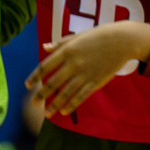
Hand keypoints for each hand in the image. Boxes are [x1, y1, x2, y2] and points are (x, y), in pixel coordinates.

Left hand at [27, 22, 149, 117]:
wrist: (122, 41)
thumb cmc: (97, 37)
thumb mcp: (76, 37)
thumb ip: (60, 44)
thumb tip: (44, 47)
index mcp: (66, 51)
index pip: (45, 67)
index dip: (35, 77)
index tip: (27, 86)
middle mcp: (74, 64)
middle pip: (53, 82)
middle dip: (42, 95)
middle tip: (34, 103)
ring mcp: (85, 74)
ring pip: (66, 93)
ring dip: (55, 104)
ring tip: (47, 113)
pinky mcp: (96, 81)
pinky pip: (81, 96)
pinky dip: (72, 105)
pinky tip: (64, 111)